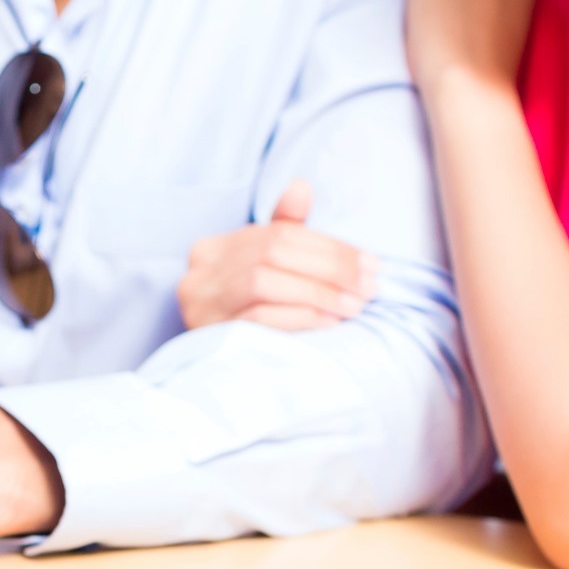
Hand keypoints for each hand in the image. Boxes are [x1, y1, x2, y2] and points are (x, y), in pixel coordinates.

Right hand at [177, 179, 378, 330]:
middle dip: (329, 268)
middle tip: (369, 286)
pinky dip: (299, 316)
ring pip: (264, 282)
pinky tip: (329, 322)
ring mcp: (200, 305)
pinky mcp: (209, 336)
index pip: (277, 234)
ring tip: (354, 305)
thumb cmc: (246, 313)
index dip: (328, 247)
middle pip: (272, 255)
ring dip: (318, 292)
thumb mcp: (262, 268)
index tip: (369, 263)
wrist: (212, 381)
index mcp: (212, 249)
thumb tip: (301, 187)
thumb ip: (282, 228)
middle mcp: (198, 273)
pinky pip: (258, 318)